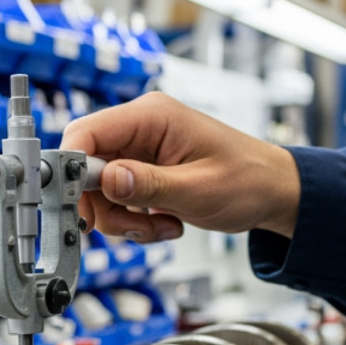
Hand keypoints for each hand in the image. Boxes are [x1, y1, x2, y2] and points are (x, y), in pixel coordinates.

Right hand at [61, 92, 301, 242]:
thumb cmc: (248, 181)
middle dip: (105, 206)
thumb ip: (148, 185)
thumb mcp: (199, 189)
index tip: (77, 206)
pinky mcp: (142, 170)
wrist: (274, 192)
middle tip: (136, 228)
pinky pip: (117, 198)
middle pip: (86, 167)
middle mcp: (140, 127)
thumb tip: (106, 180)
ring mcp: (140, 149)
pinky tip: (165, 224)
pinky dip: (134, 220)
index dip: (71, 169)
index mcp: (151, 116)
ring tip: (162, 228)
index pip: (85, 132)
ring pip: (99, 190)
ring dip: (124, 219)